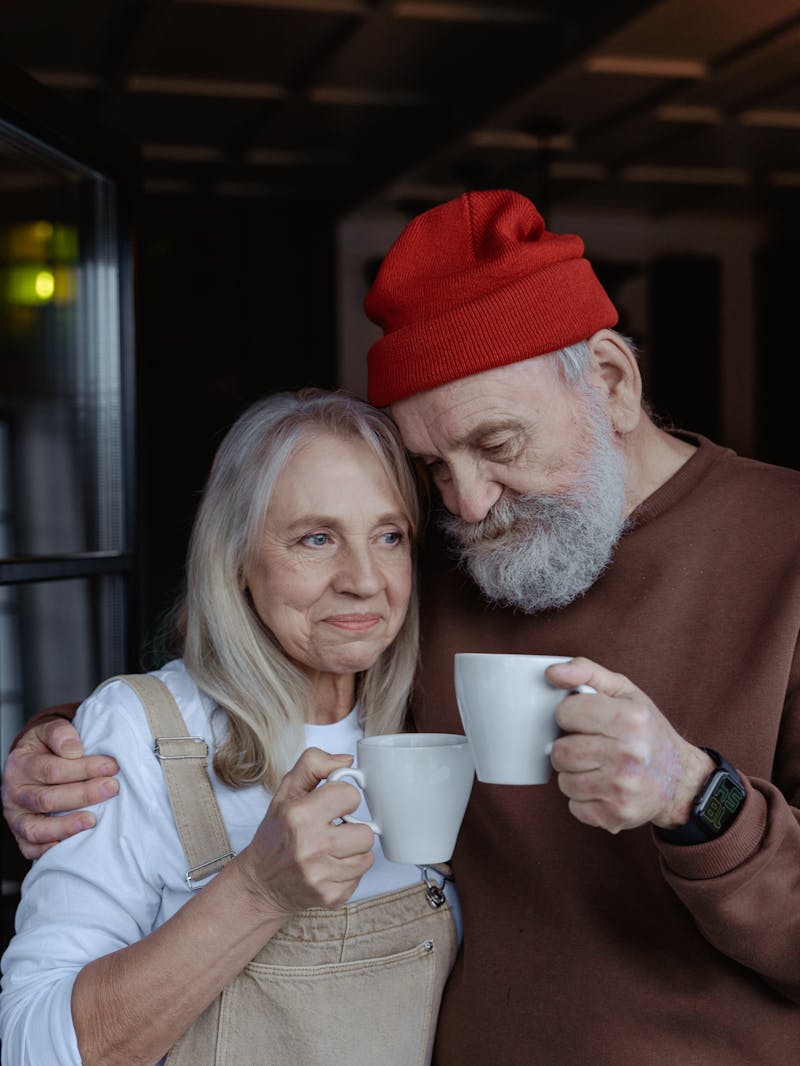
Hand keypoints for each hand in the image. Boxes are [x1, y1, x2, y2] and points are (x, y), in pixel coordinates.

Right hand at [2, 713, 119, 858]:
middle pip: (48, 799)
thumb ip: (60, 734)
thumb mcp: (50, 730)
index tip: (111, 766)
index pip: (52, 770)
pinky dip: (48, 850)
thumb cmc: (46, 747)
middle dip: (84, 795)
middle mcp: (15, 793)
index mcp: (20, 765)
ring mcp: (16, 816)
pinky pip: (29, 848)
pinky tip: (72, 844)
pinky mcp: (20, 834)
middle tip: (111, 788)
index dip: (83, 769)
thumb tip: (74, 750)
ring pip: (37, 829)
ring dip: (67, 826)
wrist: (31, 759)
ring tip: (93, 820)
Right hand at [238, 748, 374, 916]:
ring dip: (353, 851)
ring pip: (366, 855)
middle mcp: (310, 846)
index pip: (351, 796)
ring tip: (332, 849)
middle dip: (352, 829)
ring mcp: (320, 875)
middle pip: (366, 832)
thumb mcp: (286, 791)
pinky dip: (348, 871)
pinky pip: (360, 877)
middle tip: (334, 830)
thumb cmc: (276, 833)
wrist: (261, 882)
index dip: (343, 799)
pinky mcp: (329, 896)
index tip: (332, 806)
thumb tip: (347, 761)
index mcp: (299, 815)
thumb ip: (314, 764)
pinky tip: (329, 867)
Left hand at [546, 658, 714, 834]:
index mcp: (630, 719)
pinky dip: (583, 798)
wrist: (680, 779)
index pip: (565, 712)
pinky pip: (574, 806)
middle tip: (590, 745)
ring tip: (598, 766)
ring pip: (563, 781)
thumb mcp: (625, 691)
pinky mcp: (616, 816)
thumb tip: (551, 673)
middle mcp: (628, 755)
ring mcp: (622, 789)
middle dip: (569, 746)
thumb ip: (586, 672)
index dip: (571, 714)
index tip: (586, 719)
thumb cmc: (647, 730)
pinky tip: (603, 787)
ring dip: (574, 774)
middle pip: (559, 751)